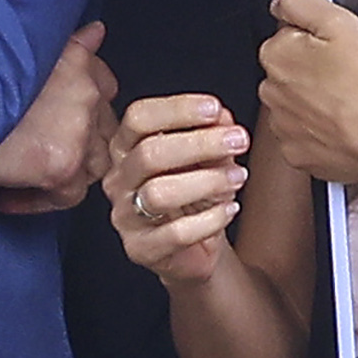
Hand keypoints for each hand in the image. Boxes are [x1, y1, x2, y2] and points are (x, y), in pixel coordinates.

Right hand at [0, 22, 111, 211]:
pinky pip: (69, 195)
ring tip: (25, 177)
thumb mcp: (19, 49)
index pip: (103, 83)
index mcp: (73, 58)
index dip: (82, 106)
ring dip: (64, 173)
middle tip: (38, 154)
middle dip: (77, 144)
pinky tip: (6, 198)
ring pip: (94, 163)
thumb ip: (64, 46)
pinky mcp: (62, 163)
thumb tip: (97, 32)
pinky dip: (39, 201)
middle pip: (103, 127)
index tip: (56, 120)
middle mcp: (84, 90)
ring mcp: (78, 128)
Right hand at [107, 87, 251, 286]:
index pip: (138, 118)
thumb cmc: (196, 197)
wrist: (195, 249)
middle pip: (149, 153)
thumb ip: (212, 136)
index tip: (214, 108)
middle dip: (199, 143)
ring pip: (159, 193)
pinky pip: (175, 233)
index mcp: (127, 147)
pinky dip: (210, 219)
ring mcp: (125, 216)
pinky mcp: (141, 248)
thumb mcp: (208, 160)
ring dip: (207, 181)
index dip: (176, 109)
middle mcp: (119, 179)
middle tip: (238, 140)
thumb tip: (222, 117)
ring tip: (238, 177)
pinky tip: (230, 209)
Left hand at [250, 0, 357, 190]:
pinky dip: (322, 131)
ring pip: (298, 104)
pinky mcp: (297, 153)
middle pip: (291, 71)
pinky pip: (306, 136)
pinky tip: (345, 125)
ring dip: (318, 101)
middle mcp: (272, 92)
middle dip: (316, 71)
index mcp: (278, 55)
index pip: (288, 36)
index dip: (318, 39)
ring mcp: (283, 125)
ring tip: (350, 101)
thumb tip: (283, 1)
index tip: (339, 49)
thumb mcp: (342, 22)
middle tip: (350, 75)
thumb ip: (302, 3)